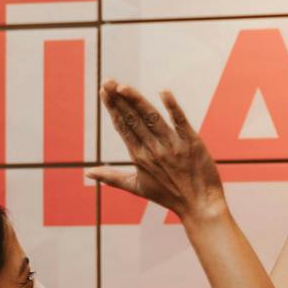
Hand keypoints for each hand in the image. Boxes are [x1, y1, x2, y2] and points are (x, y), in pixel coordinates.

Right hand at [90, 82, 226, 219]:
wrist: (200, 206)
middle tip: (108, 81)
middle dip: (119, 100)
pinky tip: (163, 92)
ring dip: (137, 101)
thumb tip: (87, 172)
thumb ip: (111, 177)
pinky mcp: (192, 143)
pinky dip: (172, 107)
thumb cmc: (169, 196)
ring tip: (123, 86)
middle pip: (133, 120)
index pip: (123, 127)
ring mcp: (172, 146)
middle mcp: (153, 150)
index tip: (104, 91)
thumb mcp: (137, 187)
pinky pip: (180, 122)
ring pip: (151, 118)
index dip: (113, 108)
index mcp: (139, 157)